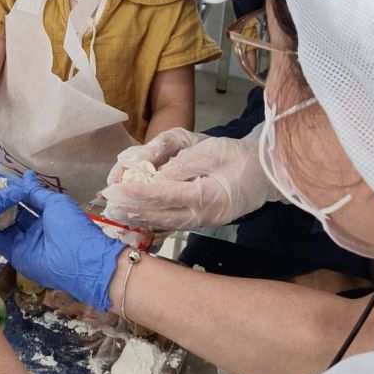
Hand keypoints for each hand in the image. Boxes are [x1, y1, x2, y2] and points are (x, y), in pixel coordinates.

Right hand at [0, 175, 124, 311]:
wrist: (78, 260)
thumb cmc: (71, 226)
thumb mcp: (55, 204)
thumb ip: (37, 193)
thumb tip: (26, 176)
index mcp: (47, 214)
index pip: (26, 199)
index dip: (12, 188)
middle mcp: (35, 228)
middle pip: (14, 212)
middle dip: (0, 200)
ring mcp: (25, 242)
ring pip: (5, 225)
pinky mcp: (16, 255)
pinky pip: (1, 242)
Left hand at [102, 126, 281, 230]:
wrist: (267, 174)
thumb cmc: (240, 157)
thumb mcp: (213, 150)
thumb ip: (184, 163)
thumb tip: (157, 176)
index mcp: (206, 196)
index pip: (163, 195)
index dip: (136, 192)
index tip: (114, 189)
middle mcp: (201, 214)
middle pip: (159, 215)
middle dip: (130, 210)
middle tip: (106, 204)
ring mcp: (202, 221)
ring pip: (164, 223)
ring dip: (138, 217)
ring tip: (115, 213)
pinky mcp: (201, 220)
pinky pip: (172, 223)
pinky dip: (152, 219)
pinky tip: (137, 216)